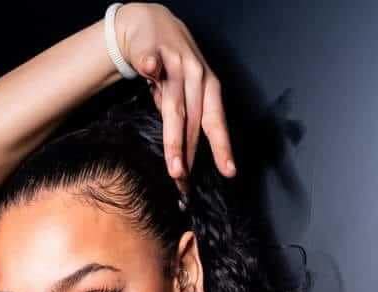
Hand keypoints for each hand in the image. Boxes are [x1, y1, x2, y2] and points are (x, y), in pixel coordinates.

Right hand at [115, 4, 236, 191]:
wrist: (151, 24)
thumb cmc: (172, 67)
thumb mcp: (186, 92)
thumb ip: (186, 121)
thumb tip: (185, 162)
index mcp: (208, 87)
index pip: (215, 121)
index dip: (222, 147)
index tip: (229, 171)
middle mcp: (195, 75)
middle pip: (192, 121)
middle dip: (188, 154)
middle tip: (183, 182)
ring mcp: (174, 62)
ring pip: (174, 104)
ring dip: (174, 136)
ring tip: (174, 165)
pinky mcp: (151, 50)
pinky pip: (150, 60)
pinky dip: (150, 65)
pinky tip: (149, 70)